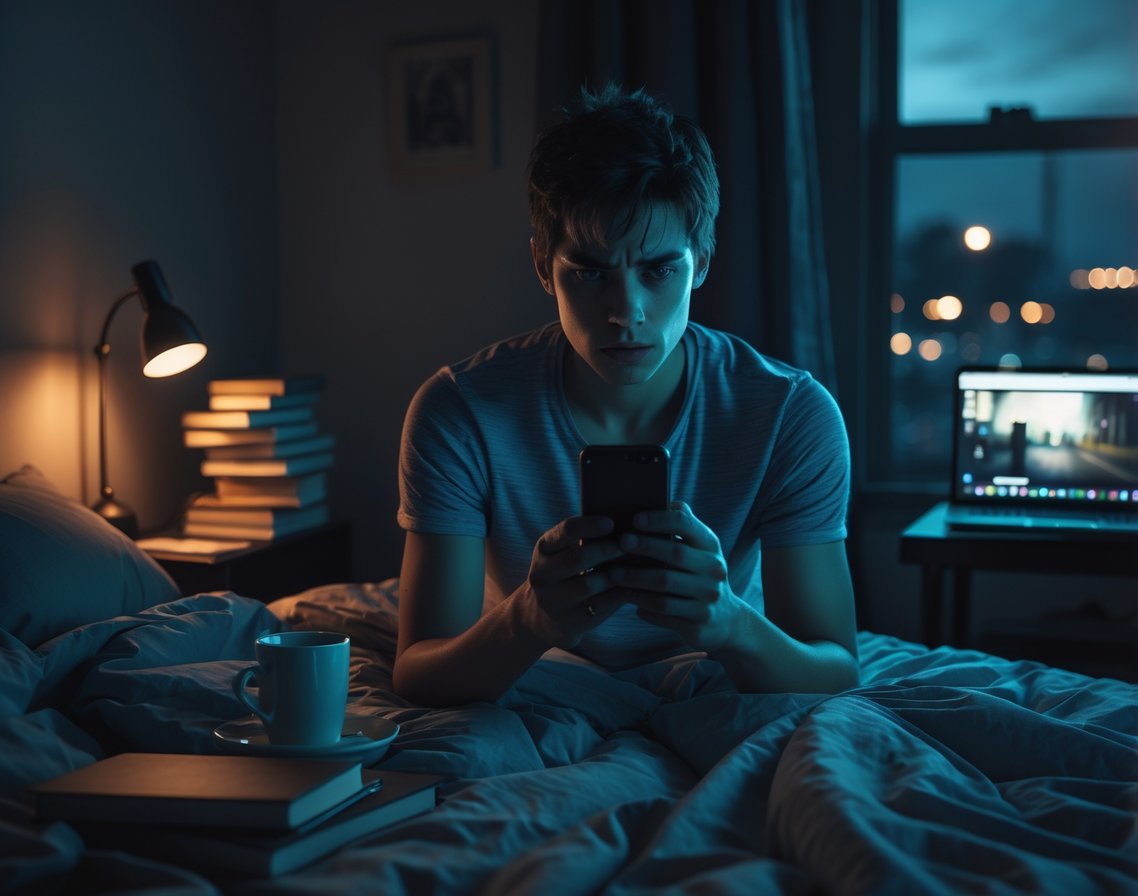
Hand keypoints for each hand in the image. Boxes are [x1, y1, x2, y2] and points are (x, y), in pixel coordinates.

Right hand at [516, 515, 625, 648]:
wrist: (544, 616)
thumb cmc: (565, 572)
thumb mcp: (563, 552)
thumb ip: (584, 538)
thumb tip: (624, 525)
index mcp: (543, 549)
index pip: (564, 531)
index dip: (589, 525)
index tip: (611, 522)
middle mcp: (542, 575)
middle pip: (578, 557)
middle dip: (607, 549)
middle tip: (629, 543)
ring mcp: (554, 600)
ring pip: (589, 584)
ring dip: (615, 572)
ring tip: (635, 563)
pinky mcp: (570, 621)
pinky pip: (600, 605)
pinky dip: (619, 593)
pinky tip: (634, 584)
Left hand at [605, 501, 742, 651]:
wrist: (726, 620)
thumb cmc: (700, 575)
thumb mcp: (700, 549)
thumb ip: (685, 526)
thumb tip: (666, 499)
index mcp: (711, 546)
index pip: (686, 525)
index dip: (660, 520)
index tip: (635, 518)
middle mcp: (714, 570)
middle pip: (675, 554)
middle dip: (645, 547)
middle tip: (619, 542)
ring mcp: (708, 599)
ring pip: (664, 588)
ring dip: (635, 580)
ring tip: (612, 574)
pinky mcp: (698, 624)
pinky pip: (662, 612)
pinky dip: (642, 604)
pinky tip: (626, 598)